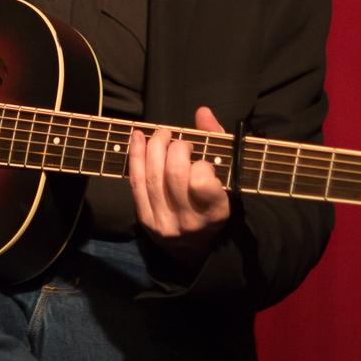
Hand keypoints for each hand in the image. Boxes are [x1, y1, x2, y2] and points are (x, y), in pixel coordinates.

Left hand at [129, 106, 231, 257]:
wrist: (194, 248)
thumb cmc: (212, 203)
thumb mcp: (225, 177)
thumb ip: (216, 142)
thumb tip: (202, 112)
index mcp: (215, 212)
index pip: (202, 183)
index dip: (201, 165)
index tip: (203, 162)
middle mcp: (189, 222)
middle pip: (174, 175)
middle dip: (176, 148)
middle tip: (181, 142)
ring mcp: (164, 223)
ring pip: (153, 176)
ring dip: (155, 147)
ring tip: (162, 134)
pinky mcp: (145, 220)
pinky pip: (136, 182)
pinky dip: (135, 156)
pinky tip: (137, 137)